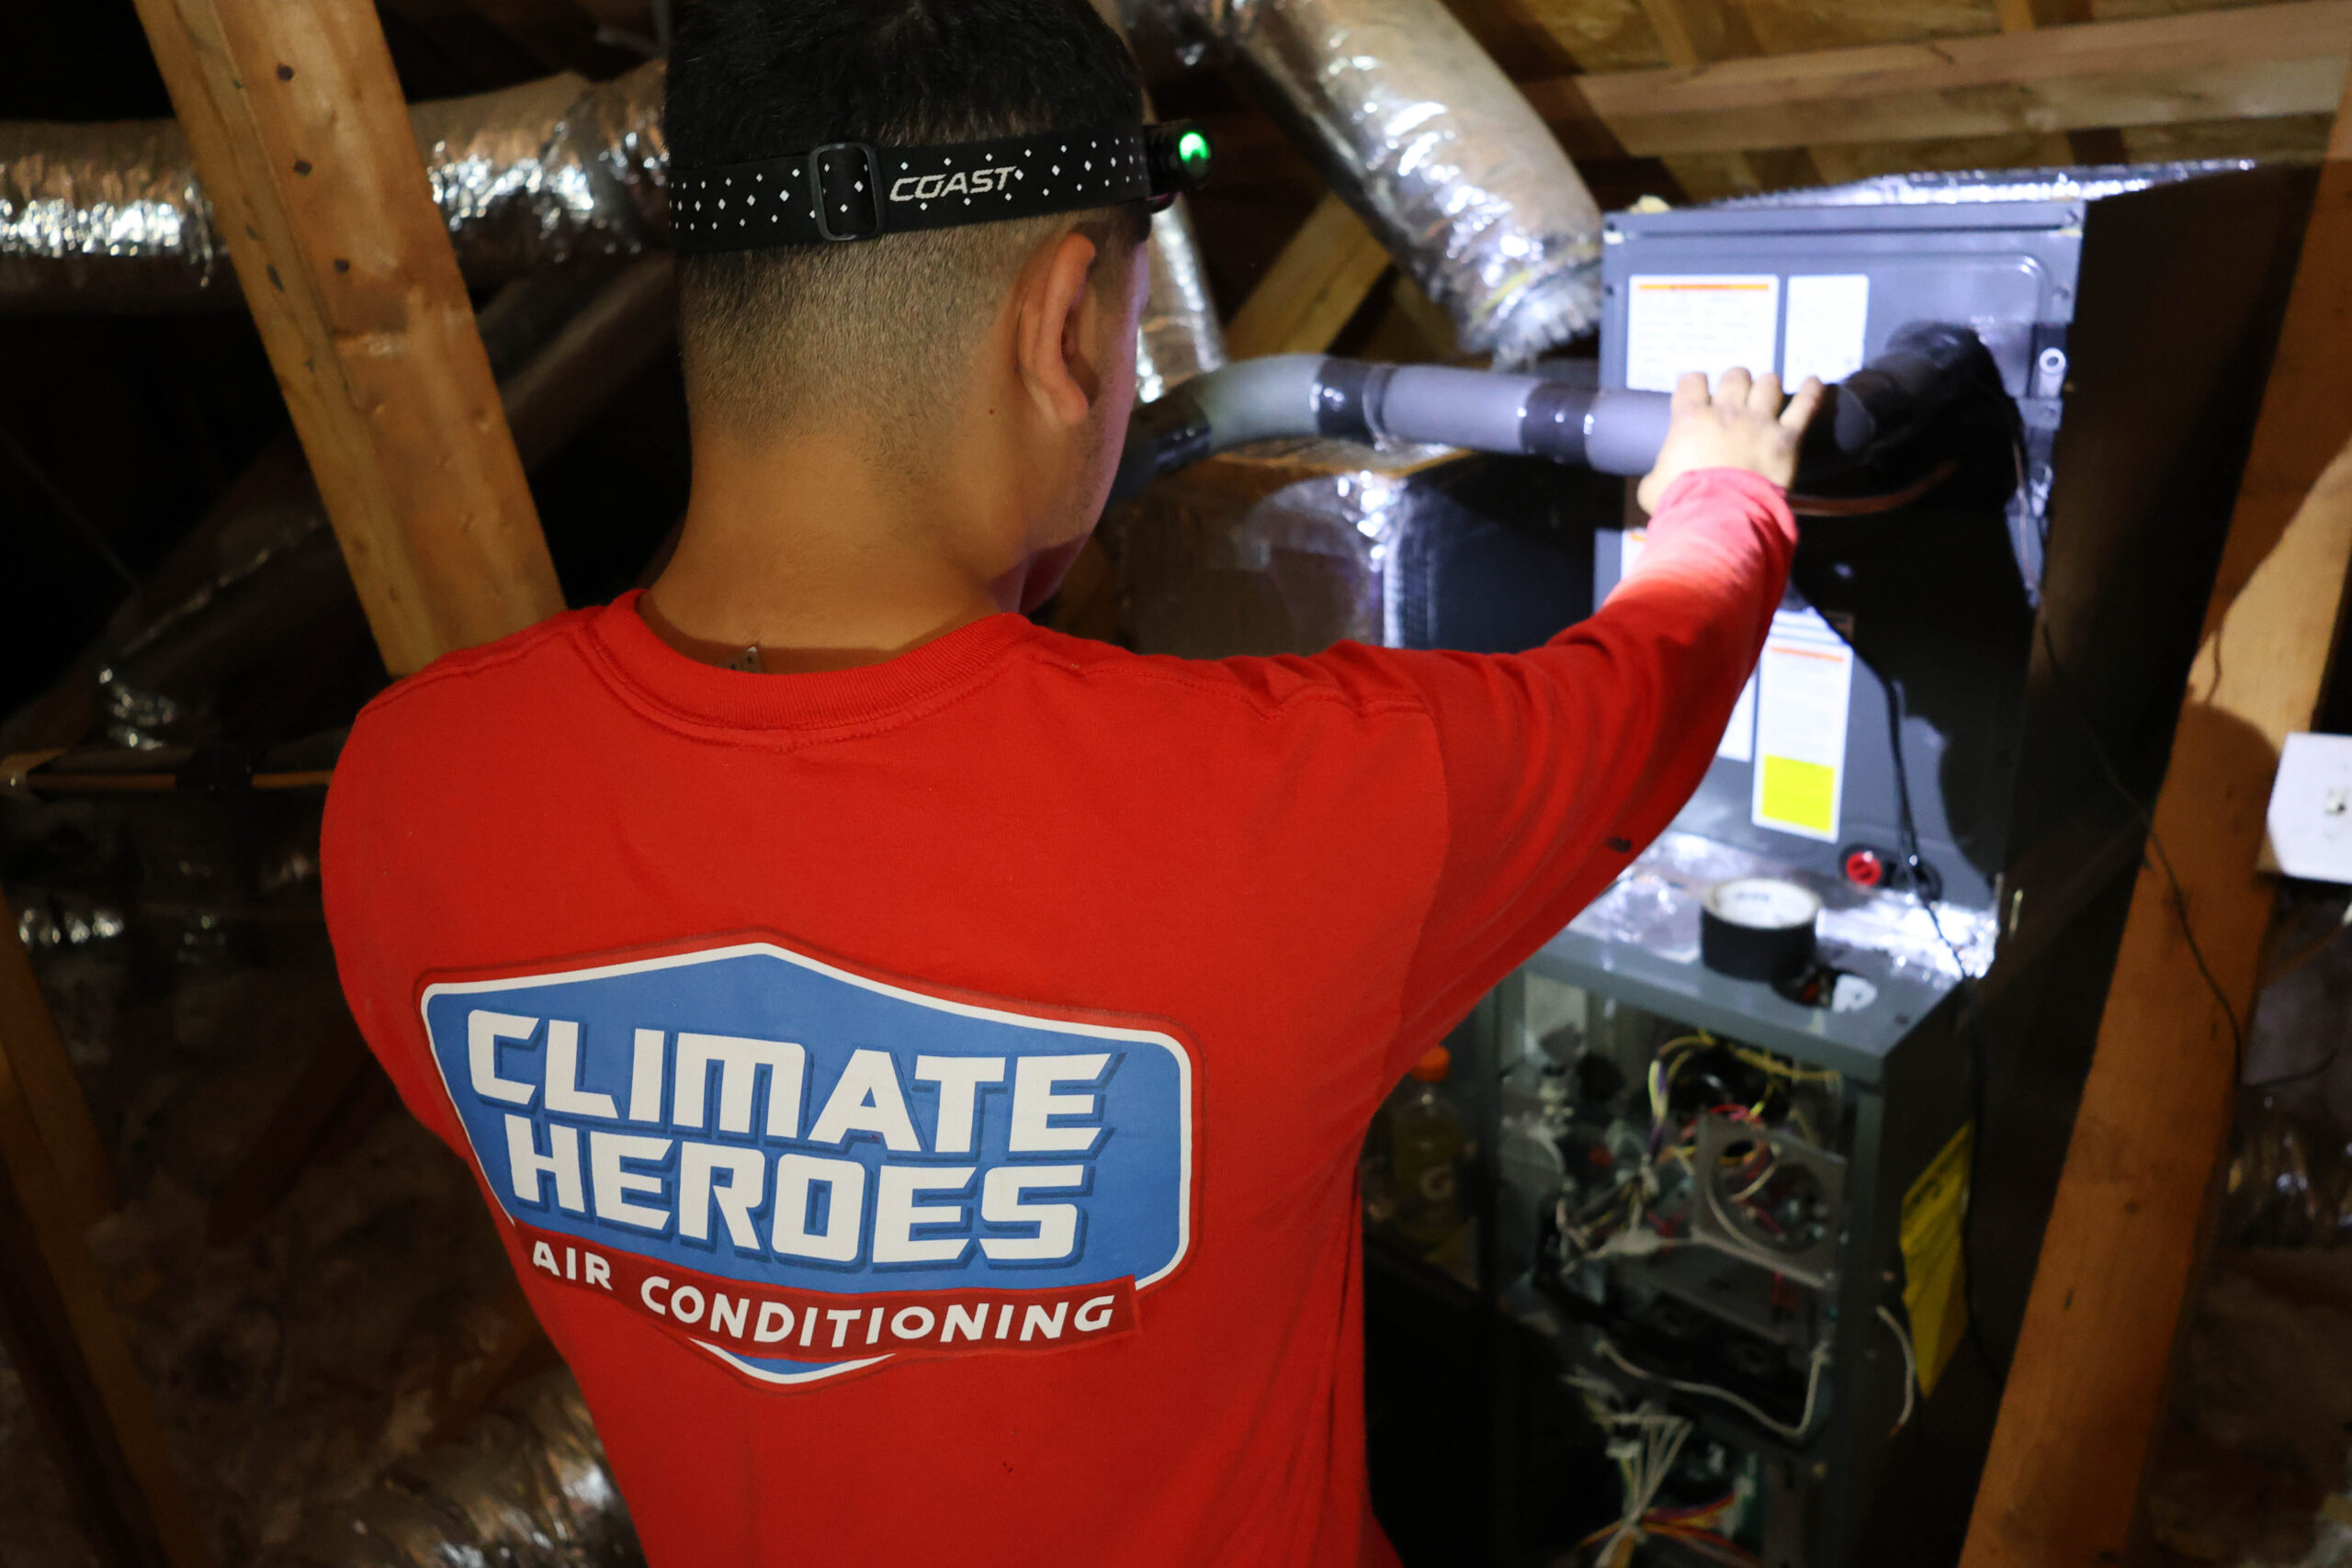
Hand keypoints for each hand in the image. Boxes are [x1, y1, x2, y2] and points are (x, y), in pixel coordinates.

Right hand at [1636, 368, 1824, 514]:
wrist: (1719, 516)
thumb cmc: (1681, 502)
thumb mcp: (1652, 488)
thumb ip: (1658, 473)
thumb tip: (1658, 478)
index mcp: (1691, 418)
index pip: (1692, 382)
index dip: (1694, 383)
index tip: (1696, 391)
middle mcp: (1726, 411)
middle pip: (1735, 377)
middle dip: (1735, 381)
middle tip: (1736, 394)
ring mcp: (1759, 421)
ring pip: (1768, 384)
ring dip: (1767, 385)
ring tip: (1768, 390)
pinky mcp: (1787, 437)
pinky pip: (1804, 405)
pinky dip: (1811, 391)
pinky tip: (1814, 382)